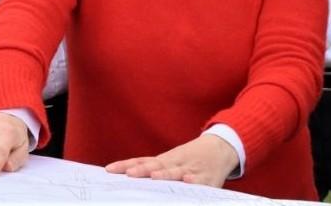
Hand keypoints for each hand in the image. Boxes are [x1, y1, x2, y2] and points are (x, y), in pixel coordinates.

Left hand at [105, 135, 238, 187]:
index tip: (109, 170)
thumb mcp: (170, 161)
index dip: (126, 165)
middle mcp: (175, 163)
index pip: (141, 162)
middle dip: (142, 171)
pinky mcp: (206, 178)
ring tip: (154, 176)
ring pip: (176, 172)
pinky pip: (200, 181)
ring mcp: (190, 169)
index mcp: (164, 160)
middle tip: (128, 174)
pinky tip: (188, 182)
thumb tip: (125, 174)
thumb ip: (150, 169)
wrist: (220, 148)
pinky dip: (194, 181)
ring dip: (166, 174)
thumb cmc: (189, 159)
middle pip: (156, 166)